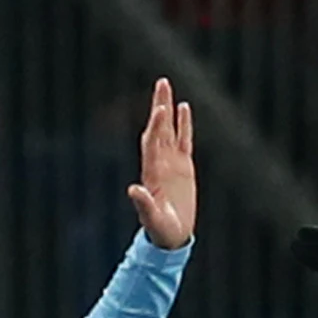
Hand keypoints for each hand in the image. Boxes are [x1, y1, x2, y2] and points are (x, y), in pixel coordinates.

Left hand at [129, 78, 196, 248]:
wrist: (169, 235)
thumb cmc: (159, 228)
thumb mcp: (151, 218)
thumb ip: (143, 203)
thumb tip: (132, 189)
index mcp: (151, 171)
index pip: (153, 142)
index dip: (156, 126)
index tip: (161, 109)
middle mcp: (159, 162)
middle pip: (159, 127)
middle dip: (160, 105)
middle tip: (162, 82)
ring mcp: (171, 162)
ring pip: (170, 129)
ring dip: (169, 108)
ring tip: (168, 87)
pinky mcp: (183, 166)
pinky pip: (184, 140)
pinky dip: (184, 124)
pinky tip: (184, 107)